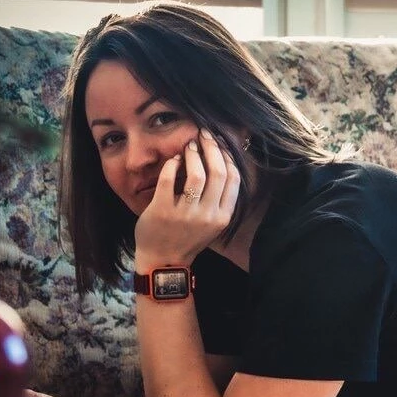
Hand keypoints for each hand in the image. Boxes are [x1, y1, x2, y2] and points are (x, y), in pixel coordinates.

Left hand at [134, 127, 240, 268]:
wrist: (163, 260)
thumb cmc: (188, 237)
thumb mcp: (212, 222)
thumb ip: (219, 198)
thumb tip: (221, 160)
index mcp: (223, 217)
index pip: (233, 179)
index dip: (227, 156)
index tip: (220, 144)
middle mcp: (207, 215)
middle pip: (217, 172)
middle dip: (212, 148)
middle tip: (204, 136)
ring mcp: (185, 214)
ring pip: (196, 174)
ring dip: (193, 154)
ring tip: (190, 146)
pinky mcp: (162, 211)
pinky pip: (168, 178)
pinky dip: (172, 164)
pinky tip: (174, 160)